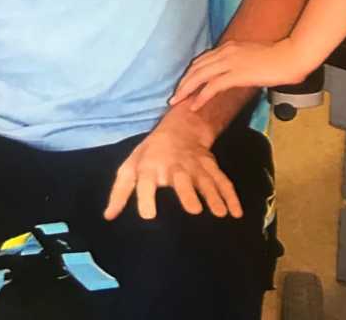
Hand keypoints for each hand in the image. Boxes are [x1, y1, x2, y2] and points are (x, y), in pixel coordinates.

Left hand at [103, 106, 240, 220]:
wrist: (180, 128)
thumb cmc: (150, 154)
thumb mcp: (130, 167)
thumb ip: (119, 192)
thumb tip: (108, 217)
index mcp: (150, 167)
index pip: (146, 181)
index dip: (146, 197)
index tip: (149, 215)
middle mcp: (174, 167)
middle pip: (182, 179)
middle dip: (188, 193)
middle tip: (194, 210)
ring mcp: (195, 166)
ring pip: (206, 180)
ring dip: (214, 196)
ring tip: (221, 214)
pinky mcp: (210, 166)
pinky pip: (222, 180)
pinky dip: (231, 196)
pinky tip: (236, 213)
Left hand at [169, 37, 308, 111]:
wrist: (291, 57)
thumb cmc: (278, 58)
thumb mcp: (254, 56)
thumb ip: (241, 62)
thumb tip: (236, 73)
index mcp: (230, 46)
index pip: (203, 59)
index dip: (191, 73)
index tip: (184, 84)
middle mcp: (226, 51)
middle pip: (197, 67)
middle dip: (183, 82)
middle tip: (174, 96)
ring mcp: (230, 62)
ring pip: (200, 76)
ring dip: (186, 90)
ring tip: (177, 102)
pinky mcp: (236, 74)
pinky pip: (212, 86)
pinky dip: (201, 96)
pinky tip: (194, 105)